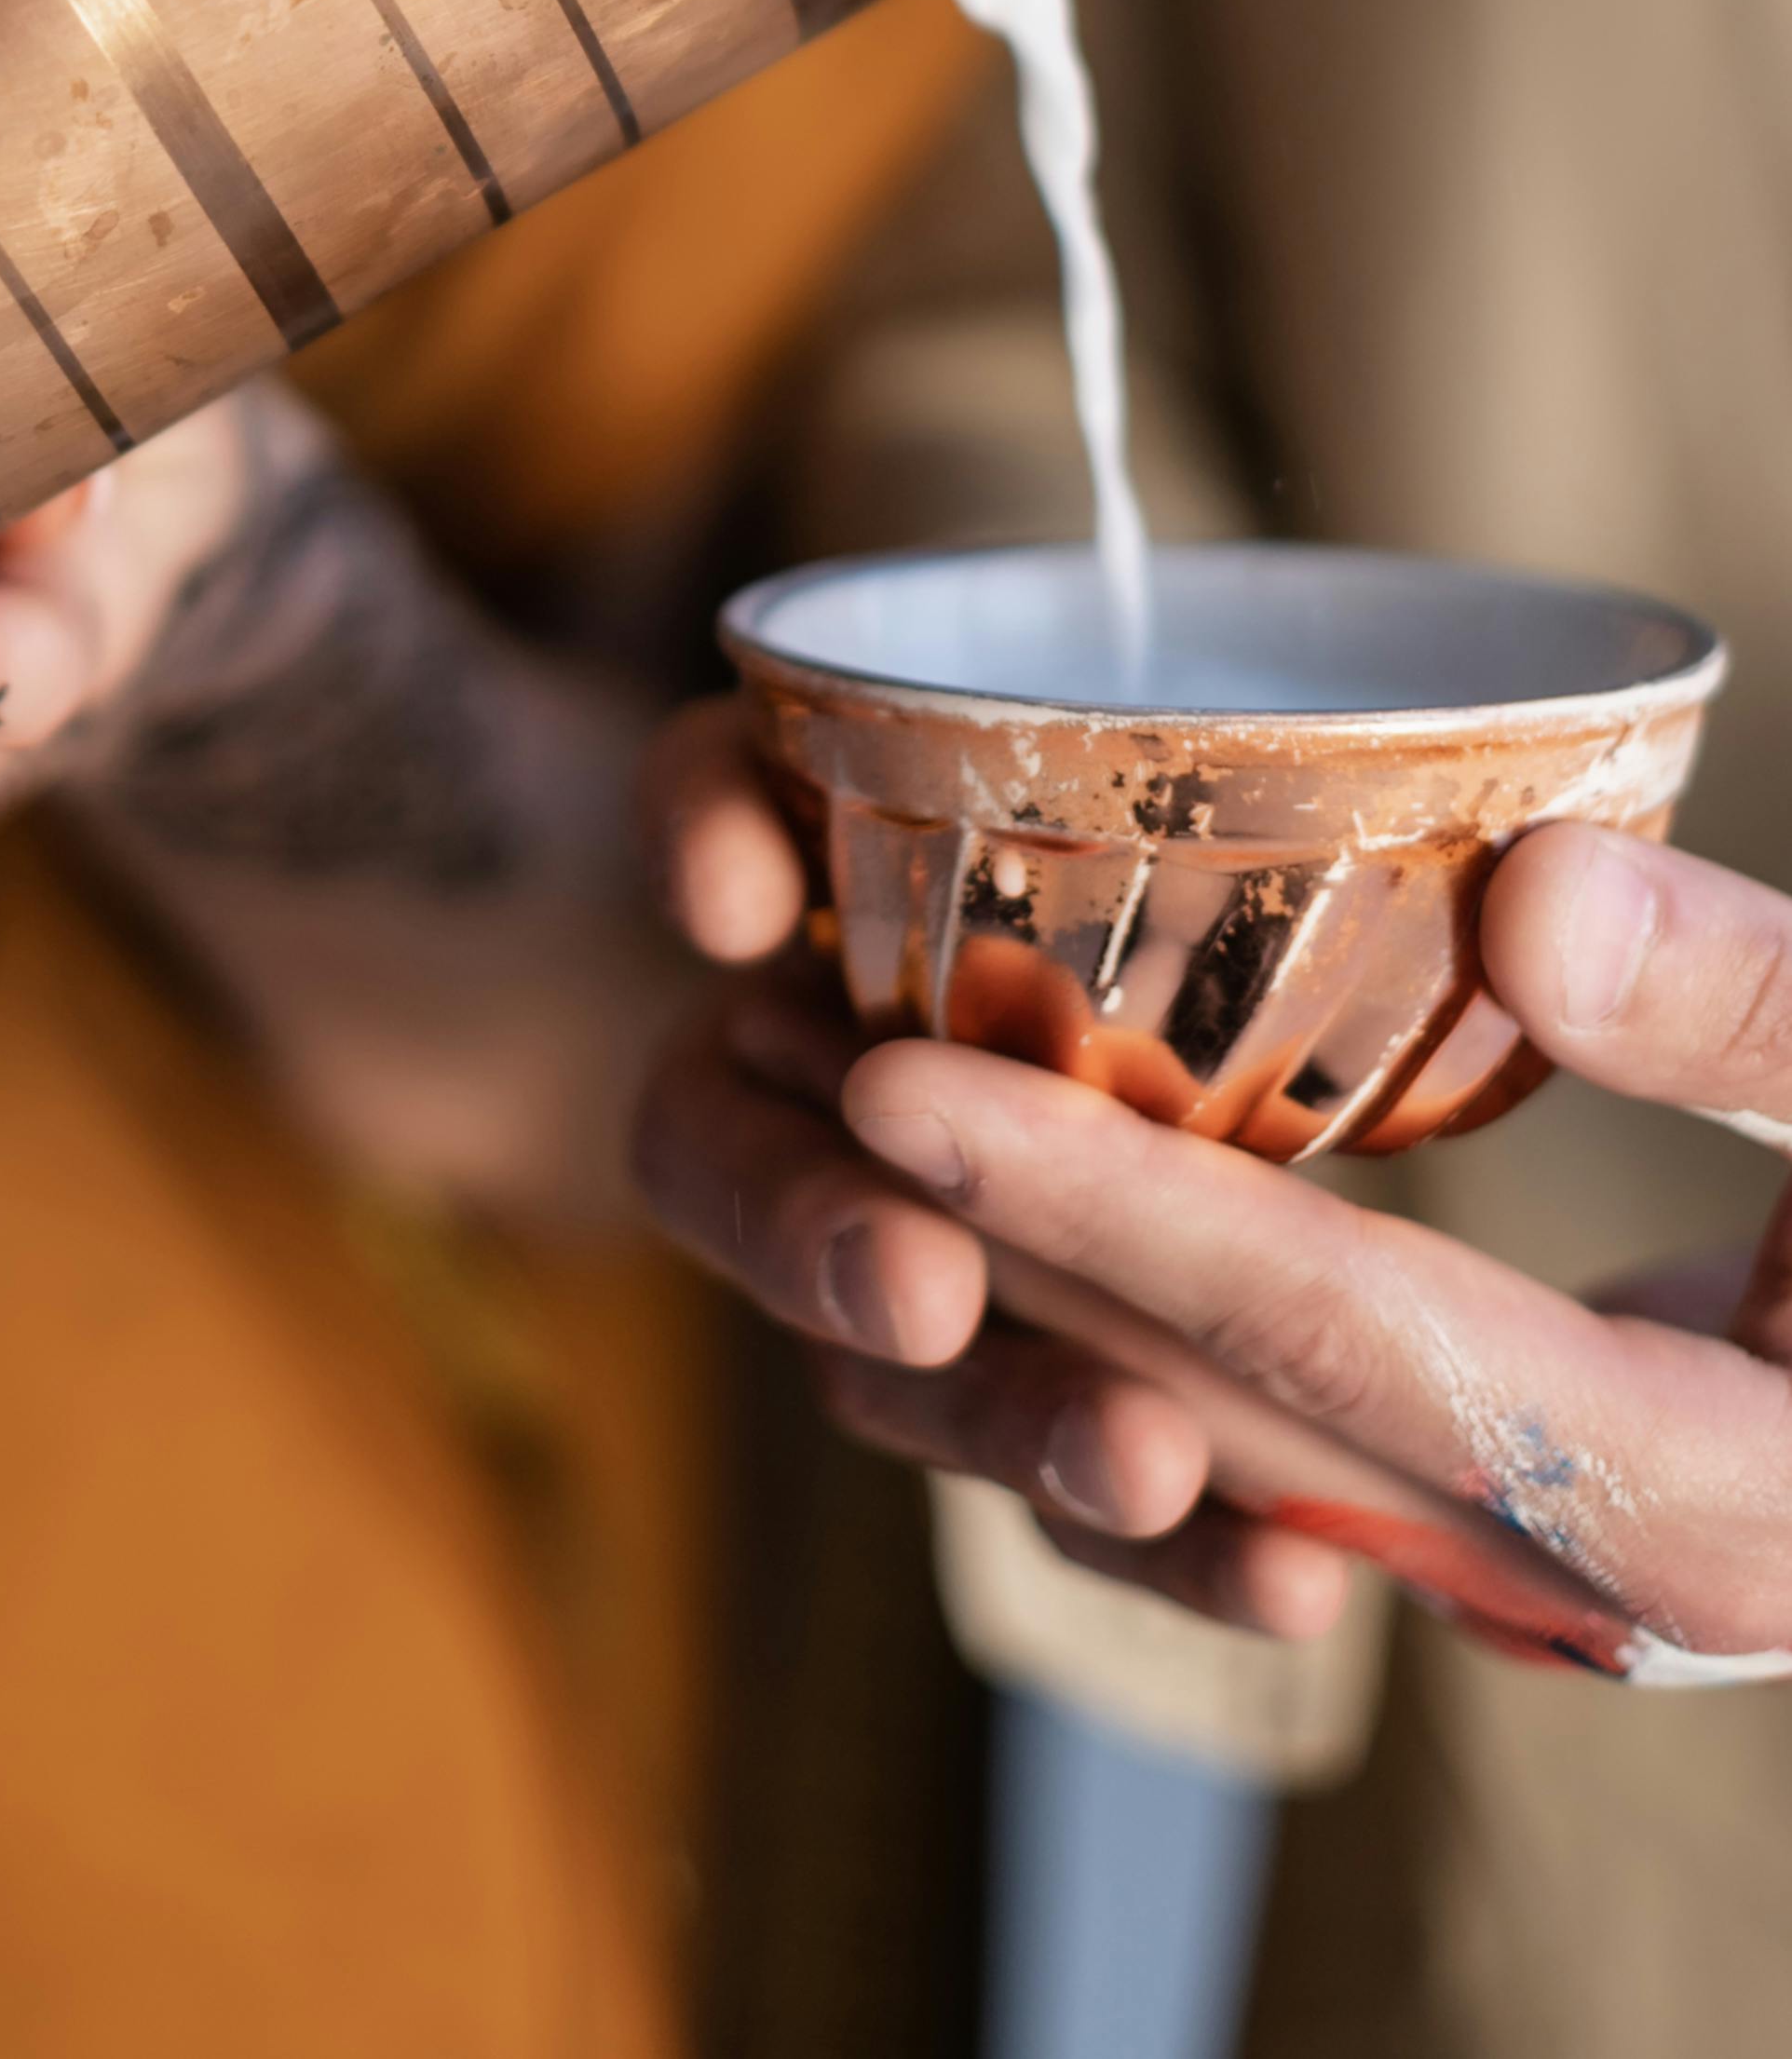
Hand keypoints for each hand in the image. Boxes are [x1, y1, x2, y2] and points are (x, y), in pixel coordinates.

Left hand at [637, 704, 1791, 1674]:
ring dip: (1053, 1287)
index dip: (1094, 1196)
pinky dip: (1174, 1308)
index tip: (891, 1070)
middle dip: (1002, 1246)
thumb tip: (1524, 904)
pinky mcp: (1575, 1515)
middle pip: (1238, 1399)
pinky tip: (1051, 1188)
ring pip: (1252, 1430)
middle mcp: (1615, 1582)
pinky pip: (1321, 1428)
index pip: (1325, 1329)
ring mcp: (1585, 1573)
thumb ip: (1768, 1017)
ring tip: (860, 1119)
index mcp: (1705, 1503)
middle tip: (791, 1075)